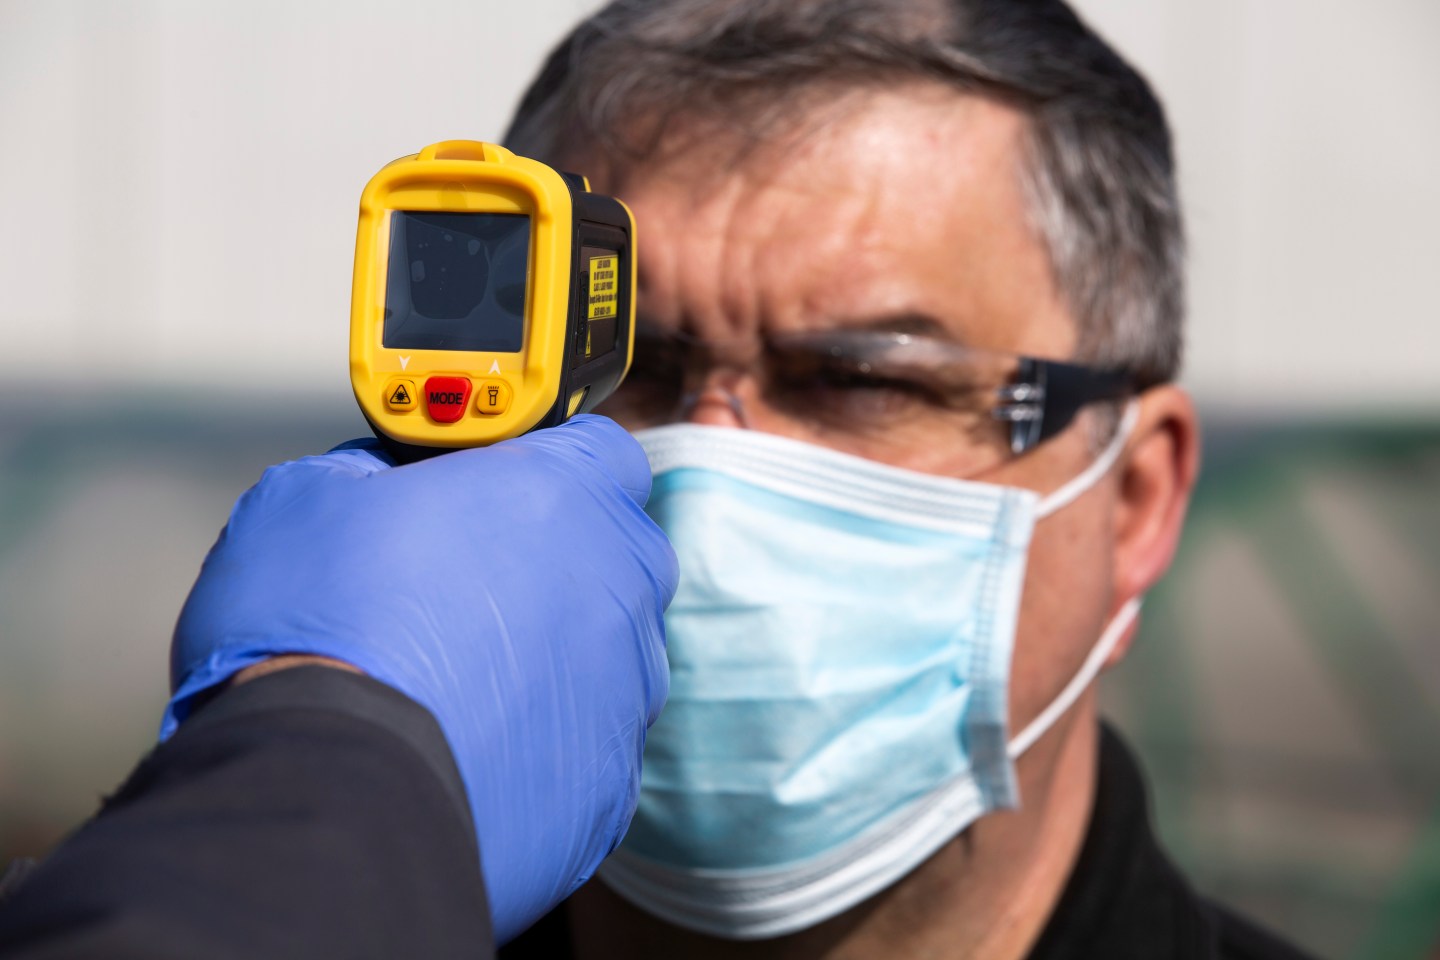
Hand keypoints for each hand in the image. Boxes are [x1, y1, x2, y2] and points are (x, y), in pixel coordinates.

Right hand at [166, 415, 676, 942]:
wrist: (324, 792)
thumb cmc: (315, 632)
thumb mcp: (308, 495)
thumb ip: (375, 466)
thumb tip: (383, 479)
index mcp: (562, 493)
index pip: (598, 448)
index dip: (546, 462)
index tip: (497, 484)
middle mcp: (618, 584)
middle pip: (608, 552)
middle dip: (550, 558)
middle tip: (461, 583)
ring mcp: (626, 688)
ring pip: (603, 650)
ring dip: (548, 652)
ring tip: (451, 677)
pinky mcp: (611, 782)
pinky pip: (585, 741)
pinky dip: (540, 738)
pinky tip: (468, 742)